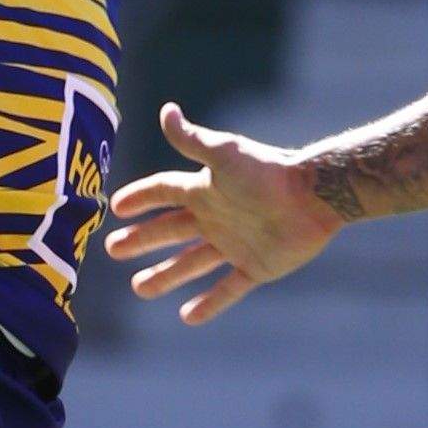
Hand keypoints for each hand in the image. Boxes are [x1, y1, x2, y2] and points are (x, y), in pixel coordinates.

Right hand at [101, 102, 344, 323]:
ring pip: (192, 263)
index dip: (141, 198)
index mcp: (206, 189)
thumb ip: (192, 140)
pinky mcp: (256, 267)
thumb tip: (166, 111)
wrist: (314, 196)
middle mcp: (216, 217)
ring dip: (165, 275)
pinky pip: (228, 288)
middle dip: (142, 239)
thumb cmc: (268, 172)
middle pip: (170, 230)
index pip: (164, 191)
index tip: (116, 206)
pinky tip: (187, 316)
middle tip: (113, 249)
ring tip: (139, 287)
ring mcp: (234, 244)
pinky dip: (209, 303)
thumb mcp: (224, 154)